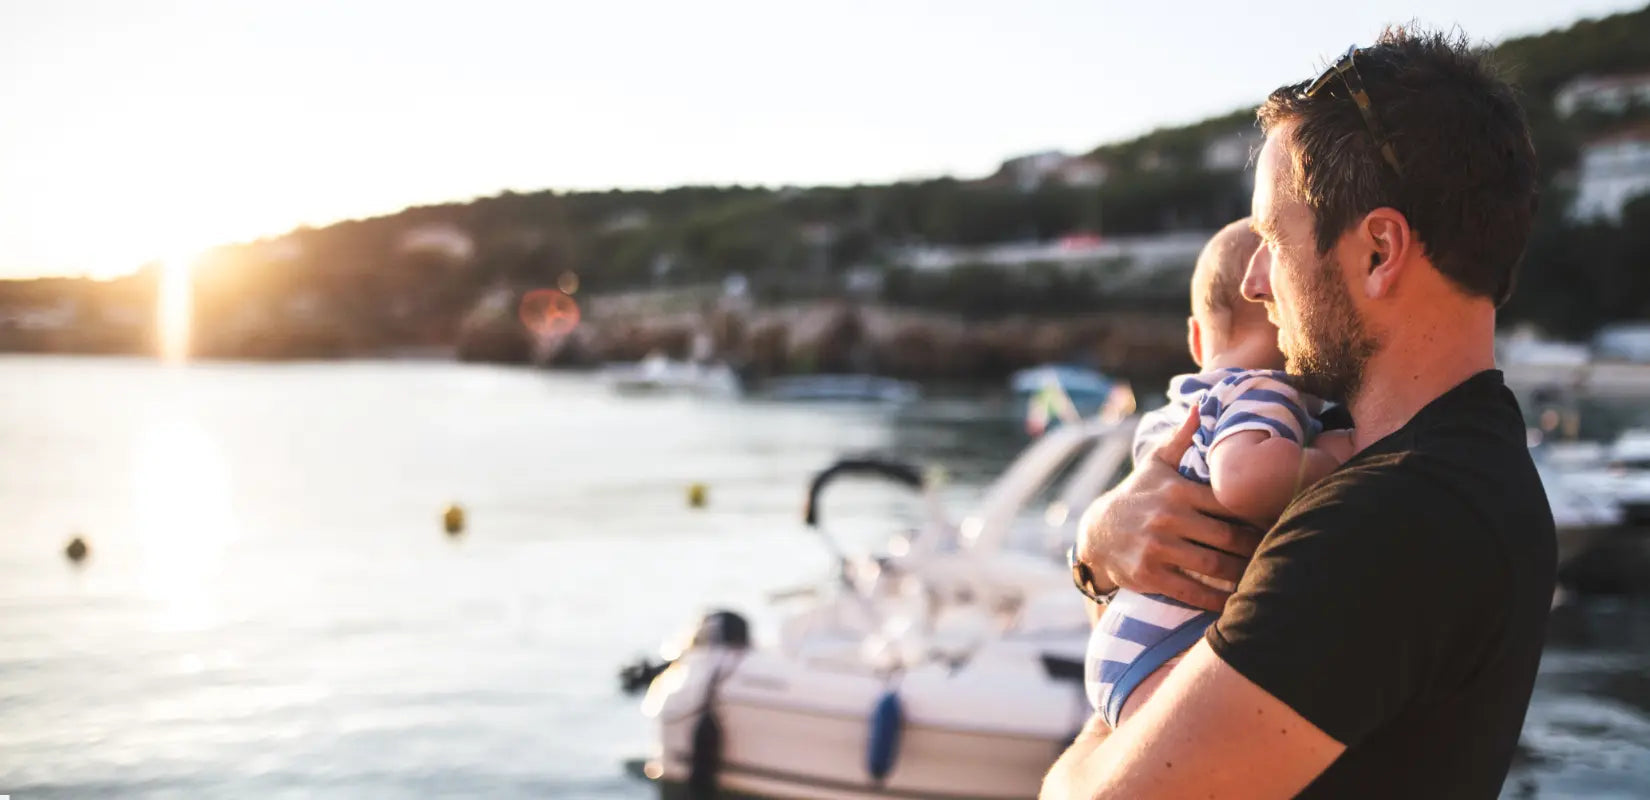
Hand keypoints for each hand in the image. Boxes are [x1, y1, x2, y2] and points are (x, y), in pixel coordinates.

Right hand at [1074, 407, 1261, 610]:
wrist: (1096, 532)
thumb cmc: (1137, 495)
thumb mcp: (1155, 464)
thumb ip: (1181, 437)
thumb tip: (1200, 405)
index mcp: (1178, 491)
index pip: (1229, 503)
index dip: (1258, 514)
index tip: (1279, 522)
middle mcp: (1169, 518)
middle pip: (1228, 537)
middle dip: (1257, 549)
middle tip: (1280, 555)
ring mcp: (1158, 547)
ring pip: (1214, 566)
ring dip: (1243, 575)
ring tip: (1263, 578)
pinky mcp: (1150, 574)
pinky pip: (1192, 591)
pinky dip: (1216, 600)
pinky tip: (1234, 603)